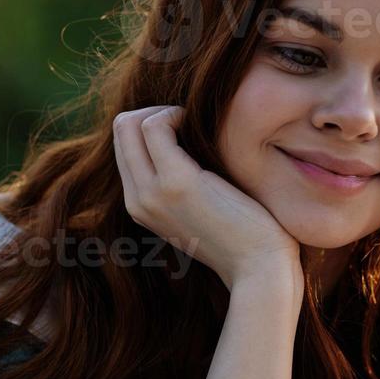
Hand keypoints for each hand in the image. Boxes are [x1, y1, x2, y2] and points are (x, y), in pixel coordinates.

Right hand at [111, 105, 300, 290]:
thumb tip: (182, 142)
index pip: (124, 144)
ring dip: (164, 111)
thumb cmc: (241, 234)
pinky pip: (154, 126)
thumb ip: (179, 184)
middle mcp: (137, 200)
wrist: (258, 267)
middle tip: (188, 122)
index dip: (151, 124)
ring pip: (129, 123)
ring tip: (193, 125)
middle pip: (121, 129)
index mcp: (140, 206)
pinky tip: (198, 126)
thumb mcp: (198, 209)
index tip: (185, 130)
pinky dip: (175, 113)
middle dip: (153, 111)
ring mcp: (152, 192)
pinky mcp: (177, 183)